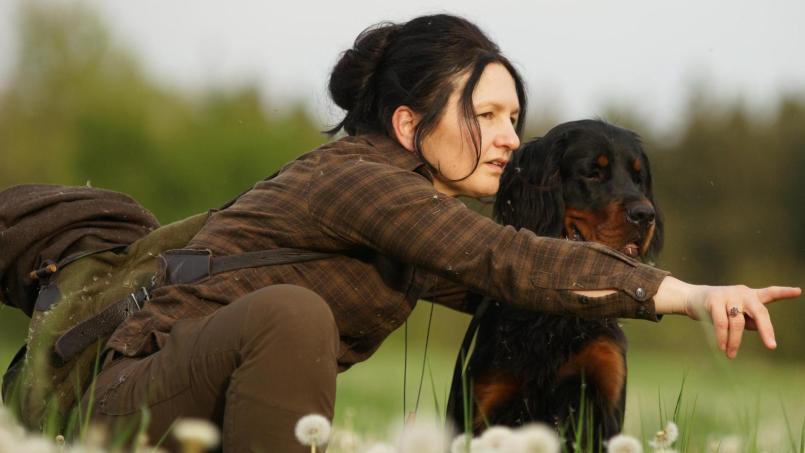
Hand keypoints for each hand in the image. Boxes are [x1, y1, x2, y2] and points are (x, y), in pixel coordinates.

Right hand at [655, 277, 800, 358]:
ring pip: (737, 323)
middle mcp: (742, 293)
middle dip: (766, 329)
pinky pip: (721, 323)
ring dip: (734, 341)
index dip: (784, 292)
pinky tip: (721, 346)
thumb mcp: (736, 314)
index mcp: (751, 296)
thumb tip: (760, 329)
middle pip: (759, 311)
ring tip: (730, 355)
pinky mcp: (714, 300)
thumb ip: (749, 321)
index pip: (770, 293)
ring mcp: (728, 295)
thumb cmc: (719, 309)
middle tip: (771, 346)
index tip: (798, 292)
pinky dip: (722, 337)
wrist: (692, 298)